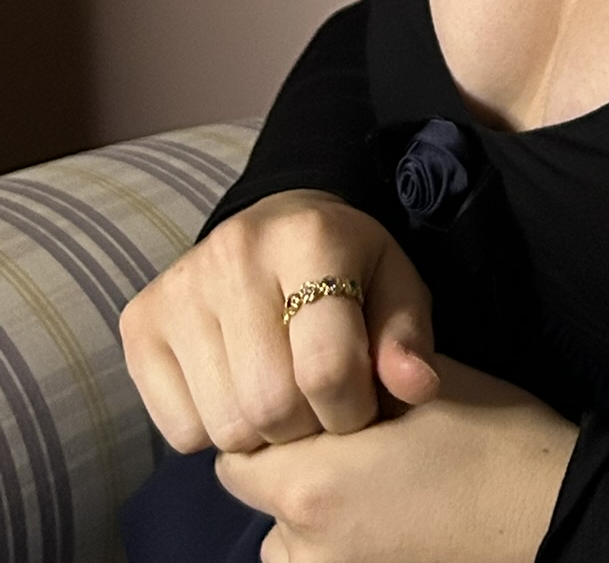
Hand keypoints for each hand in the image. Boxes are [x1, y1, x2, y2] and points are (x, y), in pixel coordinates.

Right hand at [120, 190, 439, 451]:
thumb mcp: (396, 286)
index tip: (362, 403)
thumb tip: (416, 388)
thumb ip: (407, 338)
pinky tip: (238, 387)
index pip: (327, 368)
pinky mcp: (141, 322)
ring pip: (225, 425)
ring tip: (283, 394)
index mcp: (309, 238)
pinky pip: (179, 430)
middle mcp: (234, 254)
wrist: (277, 225)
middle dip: (307, 426)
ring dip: (262, 434)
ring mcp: (179, 287)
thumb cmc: (348, 266)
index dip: (353, 410)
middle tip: (320, 404)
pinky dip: (214, 430)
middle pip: (271, 404)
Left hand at [217, 355, 578, 562]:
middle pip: (261, 501)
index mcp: (310, 485)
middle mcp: (305, 546)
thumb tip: (324, 366)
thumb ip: (357, 375)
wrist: (548, 511)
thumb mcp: (423, 382)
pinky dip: (336, 542)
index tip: (309, 401)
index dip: (270, 422)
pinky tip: (385, 512)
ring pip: (288, 542)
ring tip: (367, 477)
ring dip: (309, 512)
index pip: (237, 457)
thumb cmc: (490, 436)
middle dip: (289, 467)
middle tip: (344, 435)